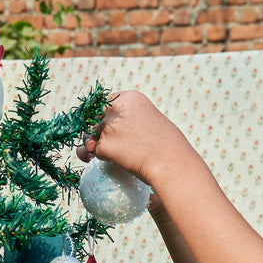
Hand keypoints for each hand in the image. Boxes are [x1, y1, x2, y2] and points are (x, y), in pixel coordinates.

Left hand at [74, 91, 189, 187]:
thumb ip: (126, 122)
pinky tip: (122, 161)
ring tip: (123, 153)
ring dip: (99, 146)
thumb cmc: (168, 146)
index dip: (106, 118)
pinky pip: (97, 153)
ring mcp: (108, 127)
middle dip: (99, 133)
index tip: (113, 128)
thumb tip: (89, 144)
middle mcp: (115, 109)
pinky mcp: (104, 146)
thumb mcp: (150, 121)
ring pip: (93, 136)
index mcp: (130, 98)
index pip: (104, 104)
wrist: (172, 164)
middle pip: (96, 120)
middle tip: (117, 144)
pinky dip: (105, 159)